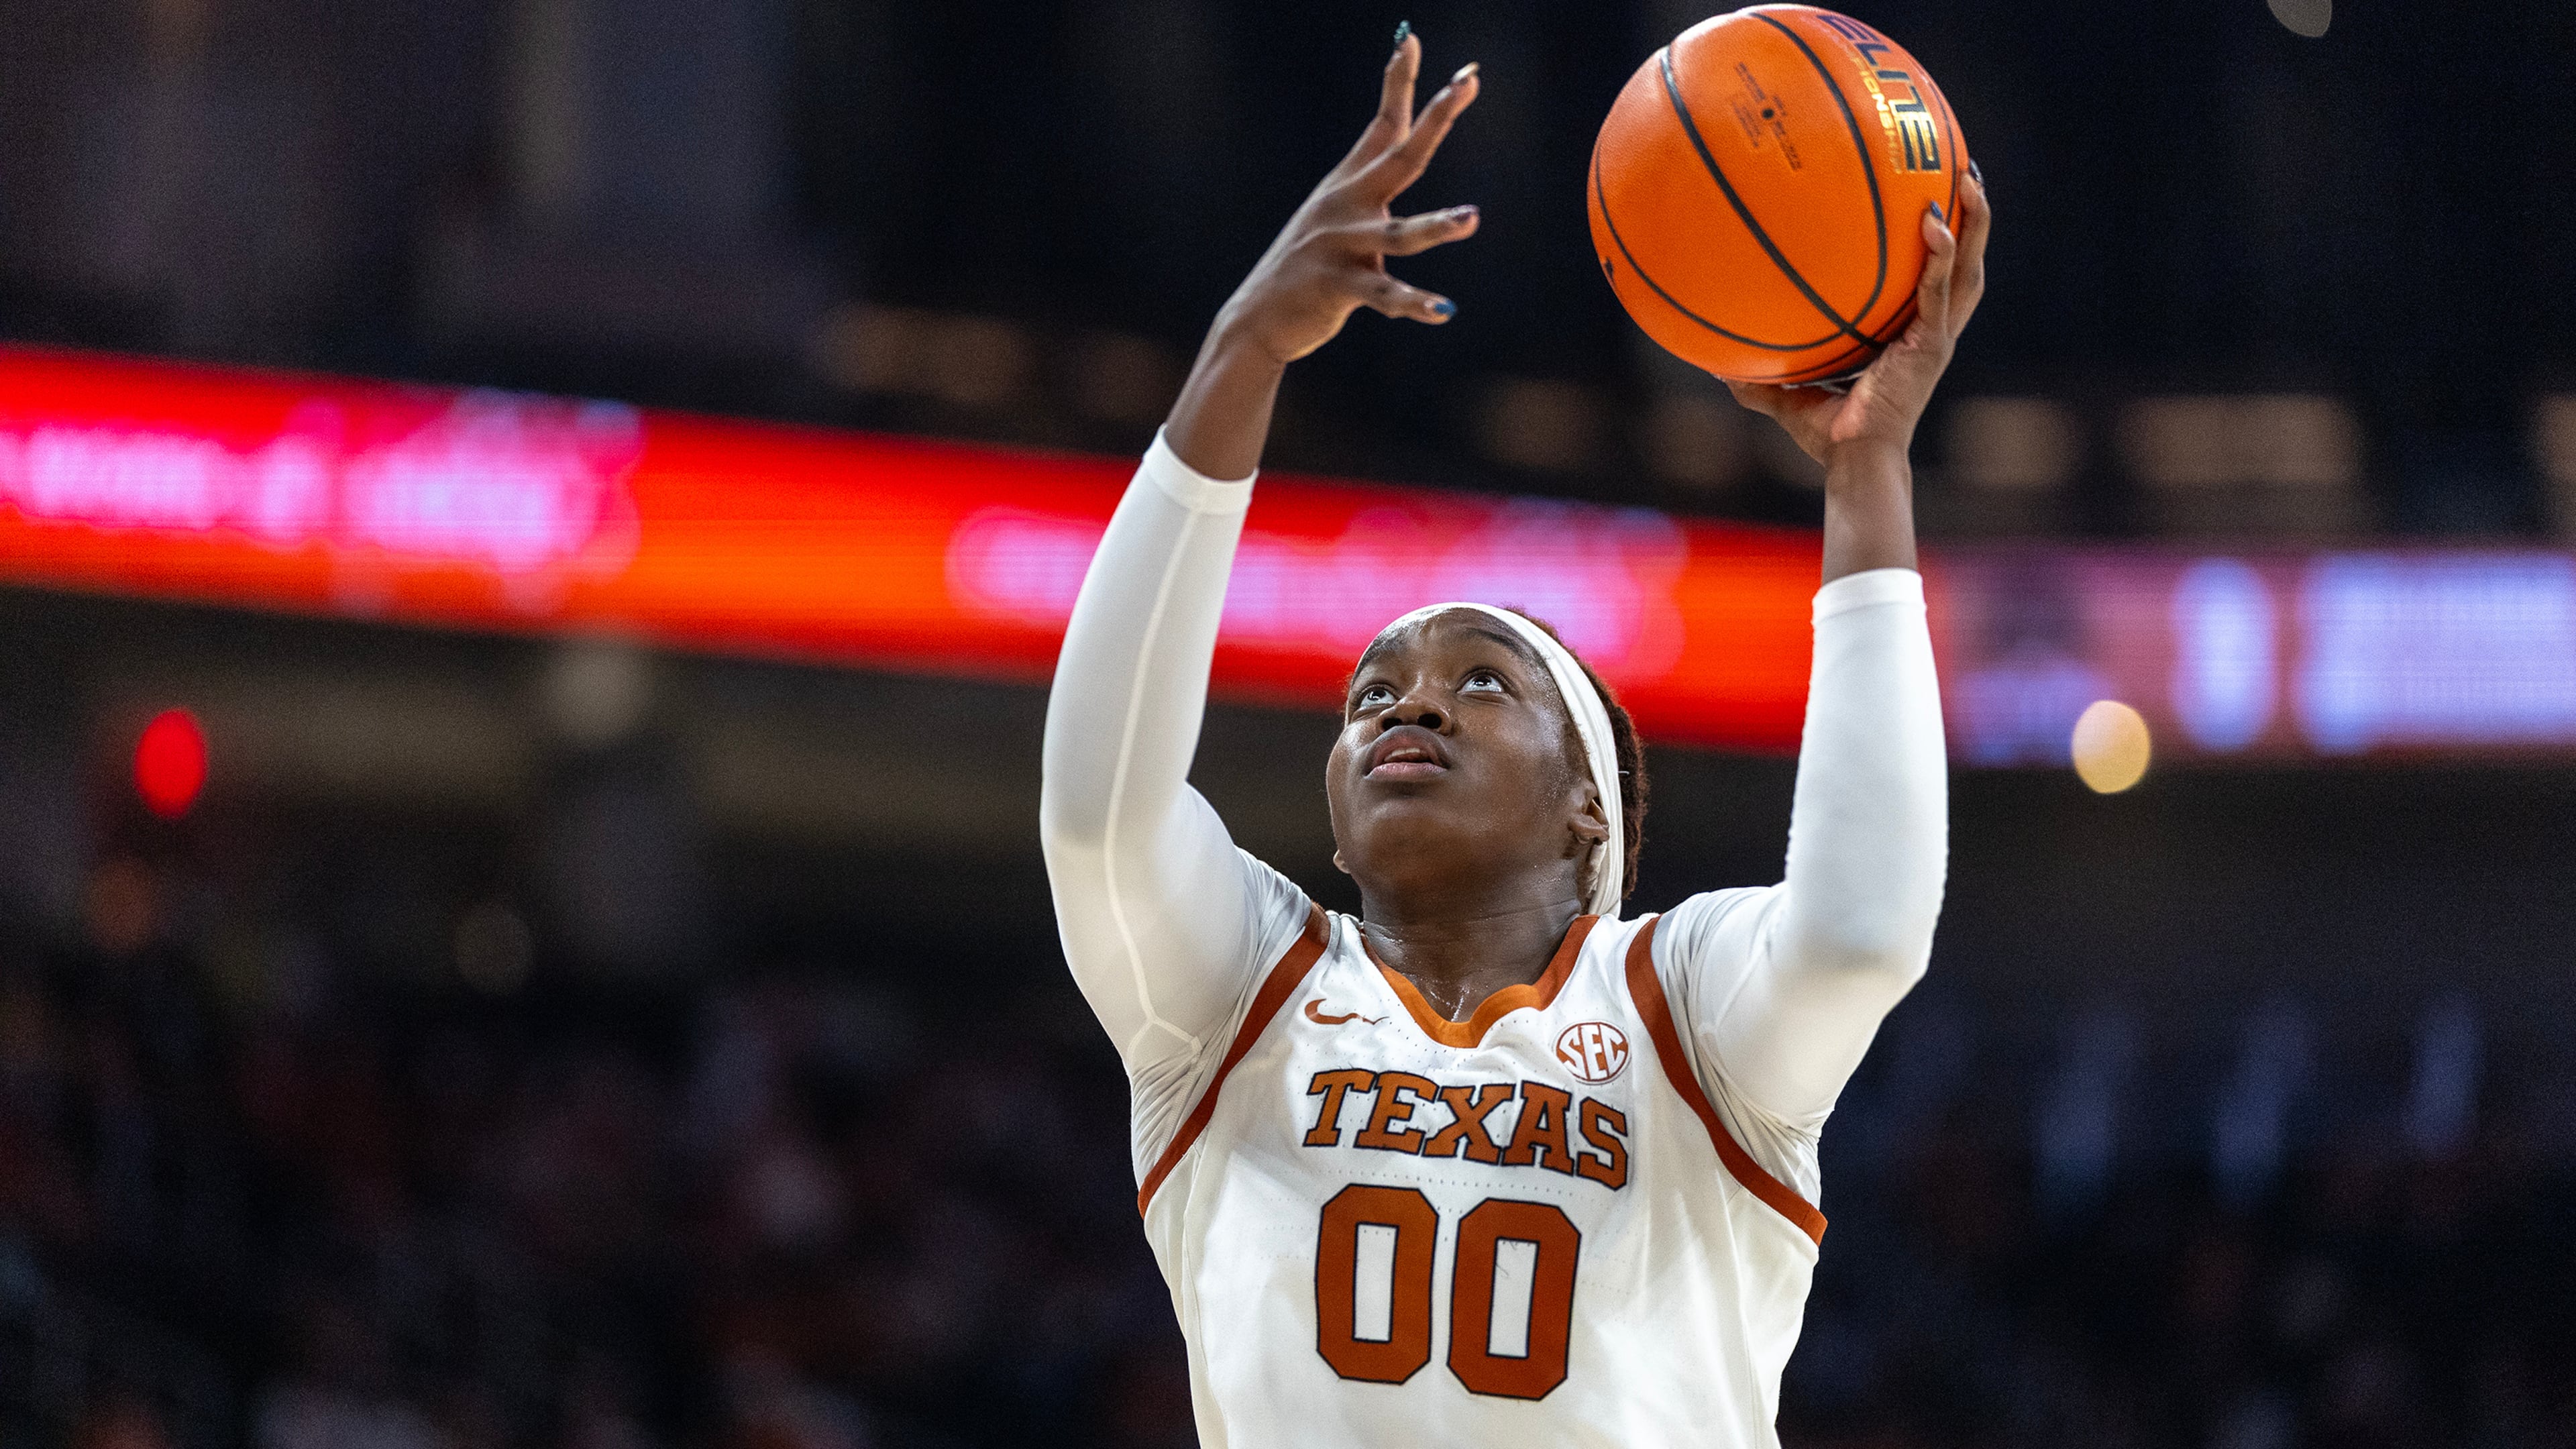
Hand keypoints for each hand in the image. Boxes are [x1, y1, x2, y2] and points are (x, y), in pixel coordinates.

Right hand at [1212, 32, 1482, 363]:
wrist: (1256, 318)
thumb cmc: (1307, 266)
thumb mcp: (1336, 214)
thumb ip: (1370, 181)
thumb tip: (1398, 140)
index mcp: (1348, 186)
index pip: (1383, 124)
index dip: (1399, 82)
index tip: (1411, 40)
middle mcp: (1346, 206)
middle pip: (1401, 155)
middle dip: (1437, 117)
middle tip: (1467, 81)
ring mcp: (1341, 246)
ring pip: (1400, 235)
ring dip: (1436, 227)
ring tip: (1472, 218)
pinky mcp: (1338, 287)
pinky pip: (1385, 296)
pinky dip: (1415, 304)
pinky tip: (1444, 310)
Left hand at [1726, 173, 1990, 465]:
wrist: (1855, 463)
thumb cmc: (1831, 437)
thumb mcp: (1791, 398)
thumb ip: (1761, 380)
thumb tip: (1716, 367)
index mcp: (1911, 339)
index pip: (1934, 283)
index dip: (1942, 246)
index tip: (1935, 204)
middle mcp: (1932, 333)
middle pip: (1966, 266)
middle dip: (1973, 221)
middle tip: (1967, 174)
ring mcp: (1936, 339)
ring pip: (1968, 271)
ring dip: (1974, 225)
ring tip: (1969, 179)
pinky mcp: (1931, 346)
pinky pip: (1938, 291)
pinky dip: (1940, 255)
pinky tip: (1932, 222)